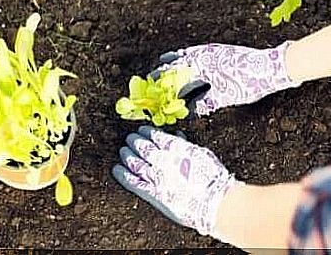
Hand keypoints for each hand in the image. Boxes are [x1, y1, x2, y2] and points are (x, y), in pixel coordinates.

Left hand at [112, 126, 242, 235]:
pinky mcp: (152, 193)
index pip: (156, 136)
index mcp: (176, 149)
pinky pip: (133, 182)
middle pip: (143, 147)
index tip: (142, 129)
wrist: (214, 201)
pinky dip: (123, 175)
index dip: (147, 132)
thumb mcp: (201, 155)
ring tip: (123, 150)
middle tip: (129, 138)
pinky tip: (116, 169)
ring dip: (128, 155)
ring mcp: (156, 176)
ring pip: (135, 162)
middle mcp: (163, 160)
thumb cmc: (213, 179)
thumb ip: (186, 146)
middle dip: (135, 141)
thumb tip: (178, 137)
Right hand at [151, 41, 301, 115]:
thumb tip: (188, 111)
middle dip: (165, 71)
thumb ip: (204, 103)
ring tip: (163, 62)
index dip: (163, 84)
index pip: (176, 76)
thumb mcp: (224, 97)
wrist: (271, 67)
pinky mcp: (218, 50)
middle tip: (153, 77)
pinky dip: (187, 55)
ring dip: (174, 60)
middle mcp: (203, 55)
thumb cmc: (247, 83)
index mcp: (201, 66)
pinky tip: (185, 57)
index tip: (152, 89)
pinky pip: (196, 52)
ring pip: (186, 55)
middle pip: (178, 64)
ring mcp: (211, 51)